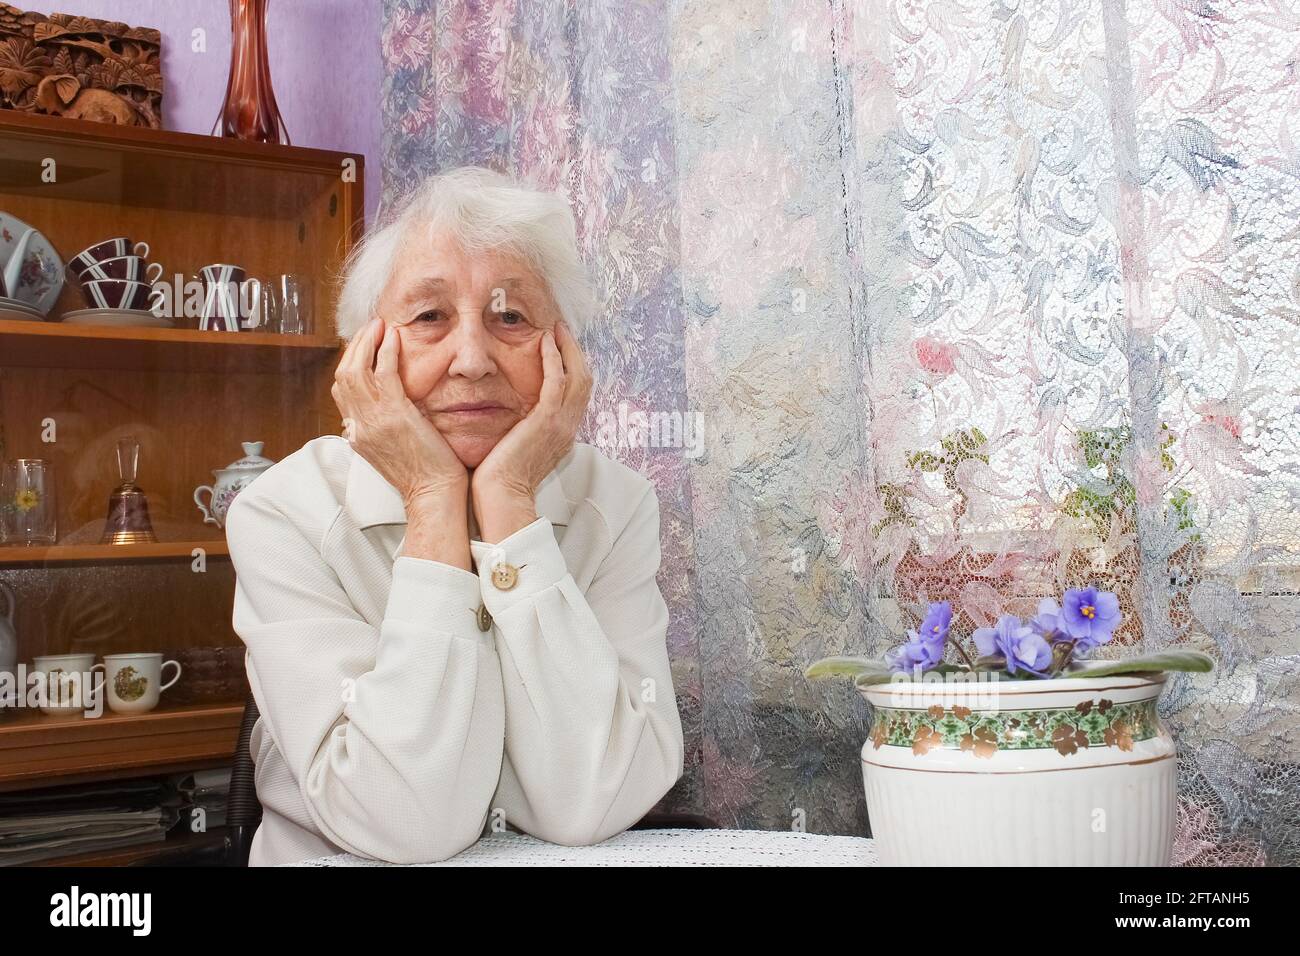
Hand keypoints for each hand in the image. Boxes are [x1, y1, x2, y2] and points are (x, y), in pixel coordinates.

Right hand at [332, 316, 467, 506]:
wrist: (434, 494)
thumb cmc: (424, 475)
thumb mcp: (392, 451)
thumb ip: (381, 429)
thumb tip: (383, 411)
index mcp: (357, 436)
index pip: (341, 392)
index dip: (350, 365)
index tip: (364, 348)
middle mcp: (358, 427)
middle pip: (343, 377)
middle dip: (355, 347)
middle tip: (370, 329)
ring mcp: (373, 421)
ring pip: (356, 370)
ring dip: (367, 342)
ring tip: (379, 326)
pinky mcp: (394, 415)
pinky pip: (382, 373)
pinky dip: (385, 351)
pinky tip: (393, 337)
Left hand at [472, 320, 591, 541]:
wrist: (500, 498)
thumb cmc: (499, 479)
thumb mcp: (517, 448)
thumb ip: (521, 428)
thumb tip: (509, 414)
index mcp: (562, 434)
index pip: (576, 393)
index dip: (571, 366)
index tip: (559, 346)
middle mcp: (568, 427)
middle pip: (584, 380)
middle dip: (574, 351)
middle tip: (561, 329)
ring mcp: (561, 425)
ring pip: (577, 377)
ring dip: (567, 349)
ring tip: (556, 329)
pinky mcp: (547, 421)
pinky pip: (557, 382)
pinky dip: (554, 359)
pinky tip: (545, 343)